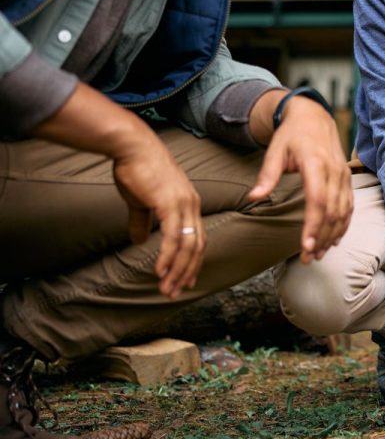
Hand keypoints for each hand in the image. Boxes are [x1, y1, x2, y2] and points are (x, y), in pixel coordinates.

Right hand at [30, 83, 203, 297]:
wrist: (132, 147)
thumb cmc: (136, 170)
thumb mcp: (141, 201)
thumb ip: (142, 221)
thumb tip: (139, 240)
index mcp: (189, 204)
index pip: (197, 239)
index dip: (192, 261)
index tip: (184, 280)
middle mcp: (192, 205)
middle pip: (197, 246)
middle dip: (186, 272)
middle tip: (175, 291)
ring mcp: (184, 204)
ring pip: (187, 246)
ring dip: (177, 270)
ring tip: (166, 288)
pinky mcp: (170, 204)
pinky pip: (173, 237)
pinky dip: (168, 257)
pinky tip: (160, 271)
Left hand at [248, 92, 351, 262]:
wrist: (314, 117)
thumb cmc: (292, 135)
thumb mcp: (275, 150)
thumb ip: (267, 175)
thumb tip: (254, 197)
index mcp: (315, 163)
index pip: (318, 200)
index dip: (313, 224)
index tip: (306, 245)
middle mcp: (334, 170)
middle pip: (332, 211)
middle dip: (321, 237)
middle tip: (309, 258)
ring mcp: (343, 175)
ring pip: (343, 212)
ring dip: (333, 235)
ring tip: (319, 253)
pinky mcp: (347, 179)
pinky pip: (349, 206)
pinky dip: (343, 225)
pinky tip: (333, 239)